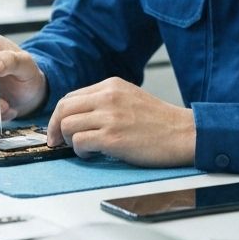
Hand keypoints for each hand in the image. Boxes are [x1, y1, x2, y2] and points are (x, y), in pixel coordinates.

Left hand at [46, 77, 195, 166]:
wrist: (184, 133)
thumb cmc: (160, 121)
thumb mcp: (130, 97)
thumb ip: (105, 100)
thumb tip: (80, 114)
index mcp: (110, 85)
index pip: (70, 97)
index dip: (59, 115)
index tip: (57, 128)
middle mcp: (107, 97)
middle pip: (63, 109)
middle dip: (54, 128)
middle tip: (56, 142)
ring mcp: (109, 117)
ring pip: (67, 126)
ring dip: (69, 141)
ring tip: (83, 148)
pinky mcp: (112, 138)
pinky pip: (79, 142)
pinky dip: (80, 151)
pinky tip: (92, 154)